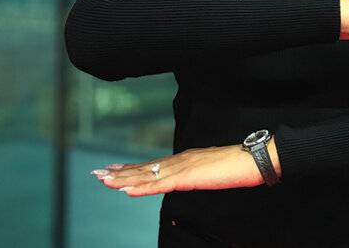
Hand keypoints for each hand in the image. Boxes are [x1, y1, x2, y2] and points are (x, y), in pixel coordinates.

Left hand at [90, 142, 271, 196]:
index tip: (111, 170)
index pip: (151, 165)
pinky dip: (141, 187)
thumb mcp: (211, 172)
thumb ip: (196, 175)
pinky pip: (160, 184)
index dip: (130, 169)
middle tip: (96, 174)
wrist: (253, 159)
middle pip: (144, 168)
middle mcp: (179, 160)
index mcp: (184, 160)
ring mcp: (182, 167)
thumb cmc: (237, 166)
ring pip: (147, 175)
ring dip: (123, 179)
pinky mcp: (188, 176)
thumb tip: (188, 180)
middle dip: (119, 172)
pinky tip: (127, 190)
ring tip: (103, 181)